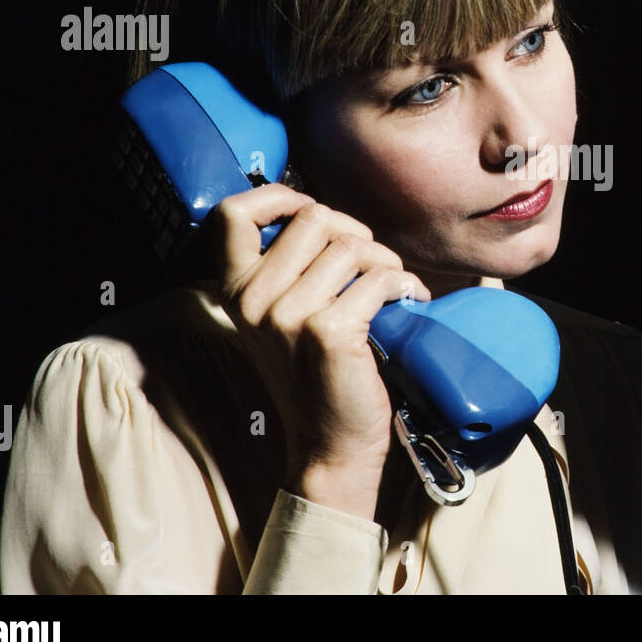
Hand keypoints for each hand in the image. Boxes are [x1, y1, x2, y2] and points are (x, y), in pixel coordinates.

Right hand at [209, 184, 431, 517]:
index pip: (233, 214)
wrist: (330, 444)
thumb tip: (319, 213)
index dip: (277, 197)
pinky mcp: (329, 331)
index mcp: (235, 291)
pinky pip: (380, 277)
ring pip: (353, 245)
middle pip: (313, 217)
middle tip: (370, 265)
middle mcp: (254, 300)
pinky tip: (408, 302)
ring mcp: (289, 315)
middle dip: (355, 232)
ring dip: (385, 261)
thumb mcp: (280, 317)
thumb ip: (285, 268)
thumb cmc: (315, 374)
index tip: (309, 211)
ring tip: (390, 288)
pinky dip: (405, 285)